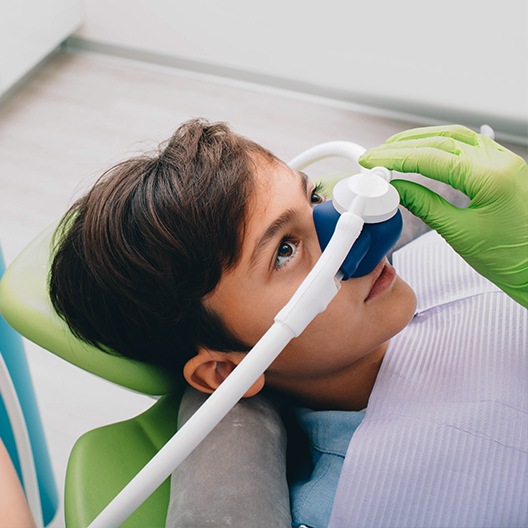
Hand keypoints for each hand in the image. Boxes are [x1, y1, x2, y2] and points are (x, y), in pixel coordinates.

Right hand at [359, 124, 527, 307]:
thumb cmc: (510, 257)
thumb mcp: (458, 232)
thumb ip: (425, 205)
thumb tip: (397, 189)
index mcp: (490, 178)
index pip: (430, 158)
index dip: (395, 158)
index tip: (373, 160)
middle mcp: (500, 162)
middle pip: (442, 141)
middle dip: (403, 146)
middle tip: (377, 155)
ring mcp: (504, 161)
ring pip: (456, 136)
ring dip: (422, 139)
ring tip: (395, 148)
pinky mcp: (503, 167)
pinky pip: (470, 144)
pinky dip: (442, 144)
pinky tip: (426, 149)